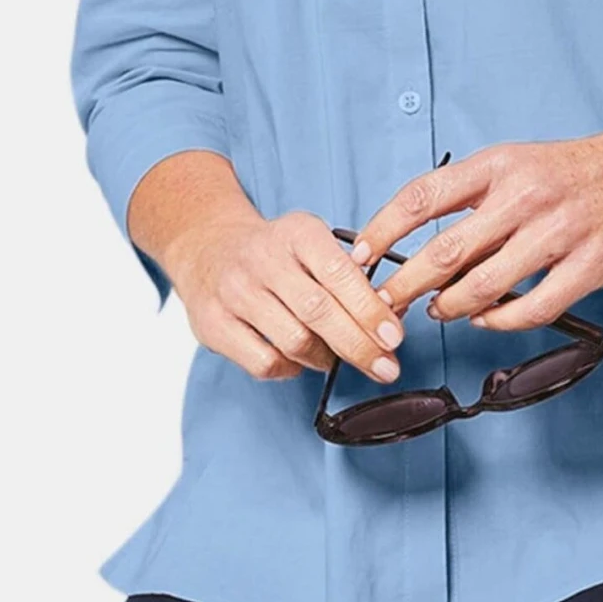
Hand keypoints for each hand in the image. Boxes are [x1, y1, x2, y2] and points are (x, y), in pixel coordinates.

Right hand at [171, 207, 409, 383]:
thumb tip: (391, 316)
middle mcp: (262, 259)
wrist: (209, 247)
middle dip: (359, 346)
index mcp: (296, 232)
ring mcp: (234, 293)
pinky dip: (291, 369)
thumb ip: (348, 274)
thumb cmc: (275, 252)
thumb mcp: (311, 241)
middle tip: (385, 367)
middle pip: (318, 312)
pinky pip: (265, 363)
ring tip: (338, 358)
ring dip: (326, 359)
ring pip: (294, 341)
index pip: (339, 272)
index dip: (369, 309)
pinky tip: (299, 360)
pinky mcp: (214, 325)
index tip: (393, 337)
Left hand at [347, 126, 602, 331]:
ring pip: (483, 286)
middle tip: (386, 306)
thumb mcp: (520, 162)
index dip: (383, 230)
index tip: (360, 256)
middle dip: (404, 286)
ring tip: (440, 312)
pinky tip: (488, 320)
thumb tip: (417, 237)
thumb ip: (474, 196)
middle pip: (444, 251)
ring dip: (451, 307)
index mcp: (500, 164)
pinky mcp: (588, 266)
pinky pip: (531, 308)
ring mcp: (558, 232)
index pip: (423, 196)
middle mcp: (524, 196)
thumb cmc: (579, 171)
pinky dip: (500, 321)